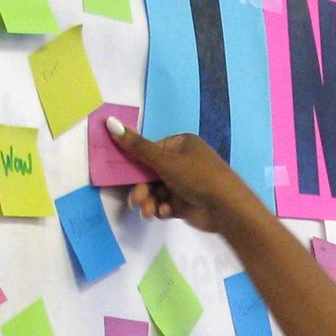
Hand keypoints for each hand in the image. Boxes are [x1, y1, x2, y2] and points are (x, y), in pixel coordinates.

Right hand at [107, 120, 268, 235]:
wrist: (226, 207)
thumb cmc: (197, 176)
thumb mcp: (164, 160)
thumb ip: (136, 146)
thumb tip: (110, 122)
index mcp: (180, 144)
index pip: (150, 151)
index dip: (135, 165)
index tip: (123, 176)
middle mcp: (182, 162)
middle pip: (150, 174)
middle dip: (142, 189)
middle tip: (136, 201)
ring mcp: (183, 184)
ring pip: (155, 191)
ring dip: (149, 201)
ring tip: (149, 211)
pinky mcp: (185, 203)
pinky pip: (164, 204)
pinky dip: (162, 208)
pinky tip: (165, 213)